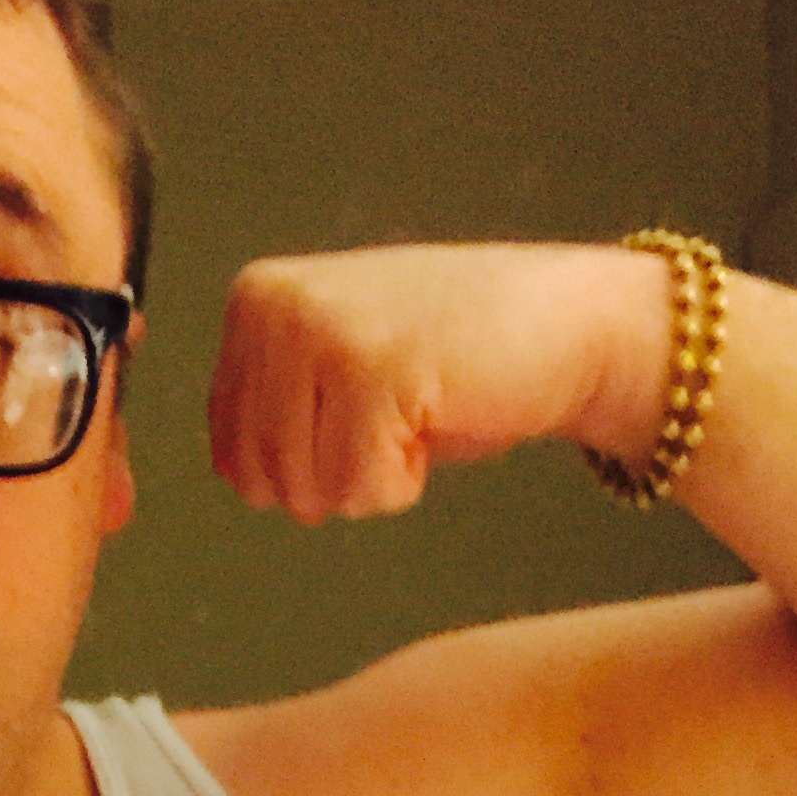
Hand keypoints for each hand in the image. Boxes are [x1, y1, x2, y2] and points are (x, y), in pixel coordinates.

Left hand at [208, 241, 664, 524]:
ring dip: (372, 480)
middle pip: (264, 484)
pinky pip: (362, 491)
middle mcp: (272, 307)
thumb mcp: (330, 375)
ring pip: (309, 492)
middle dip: (337, 479)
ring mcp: (318, 333)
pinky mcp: (370, 371)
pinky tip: (437, 416)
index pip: (231, 460)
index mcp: (253, 303)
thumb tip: (235, 478)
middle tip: (395, 415)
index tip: (364, 412)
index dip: (309, 469)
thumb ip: (271, 410)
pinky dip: (405, 483)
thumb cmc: (453, 364)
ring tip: (415, 411)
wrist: (564, 324)